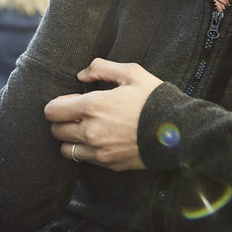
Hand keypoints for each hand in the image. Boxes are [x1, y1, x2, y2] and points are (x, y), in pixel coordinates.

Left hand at [44, 58, 163, 170]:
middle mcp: (90, 131)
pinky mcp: (109, 164)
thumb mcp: (131, 72)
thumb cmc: (154, 98)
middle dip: (61, 121)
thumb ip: (101, 68)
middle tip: (76, 115)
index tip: (69, 101)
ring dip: (69, 139)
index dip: (56, 104)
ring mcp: (99, 151)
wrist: (178, 131)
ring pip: (65, 149)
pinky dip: (85, 151)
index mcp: (92, 106)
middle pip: (55, 130)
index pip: (52, 110)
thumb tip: (81, 75)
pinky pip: (84, 160)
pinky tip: (98, 140)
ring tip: (83, 130)